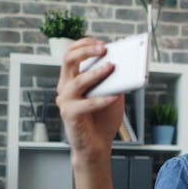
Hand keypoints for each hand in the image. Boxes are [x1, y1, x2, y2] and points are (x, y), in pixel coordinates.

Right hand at [56, 38, 123, 161]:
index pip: (71, 53)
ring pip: (77, 81)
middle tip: (104, 48)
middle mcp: (65, 87)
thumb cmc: (104, 119)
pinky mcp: (70, 115)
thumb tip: (122, 64)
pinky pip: (86, 104)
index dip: (85, 44)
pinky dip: (101, 99)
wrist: (97, 146)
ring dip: (96, 72)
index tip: (103, 43)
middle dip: (86, 51)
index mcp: (72, 79)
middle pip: (68, 60)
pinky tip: (114, 96)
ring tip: (112, 67)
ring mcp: (65, 101)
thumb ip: (114, 80)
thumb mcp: (112, 94)